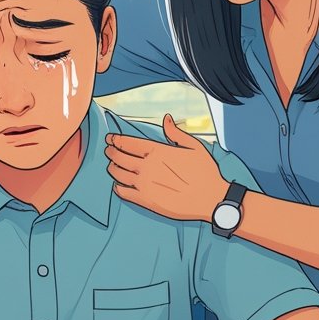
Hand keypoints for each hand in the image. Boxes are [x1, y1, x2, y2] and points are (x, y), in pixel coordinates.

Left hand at [105, 114, 228, 222]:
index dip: (116, 139)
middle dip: (111, 152)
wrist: (210, 199)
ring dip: (112, 168)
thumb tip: (166, 119)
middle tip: (108, 150)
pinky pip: (124, 192)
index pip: (129, 143)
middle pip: (120, 157)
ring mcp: (144, 184)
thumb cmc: (205, 172)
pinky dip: (117, 187)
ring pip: (119, 174)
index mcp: (158, 151)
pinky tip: (117, 185)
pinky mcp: (146, 200)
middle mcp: (147, 166)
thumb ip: (176, 133)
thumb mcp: (194, 146)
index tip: (110, 138)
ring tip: (111, 165)